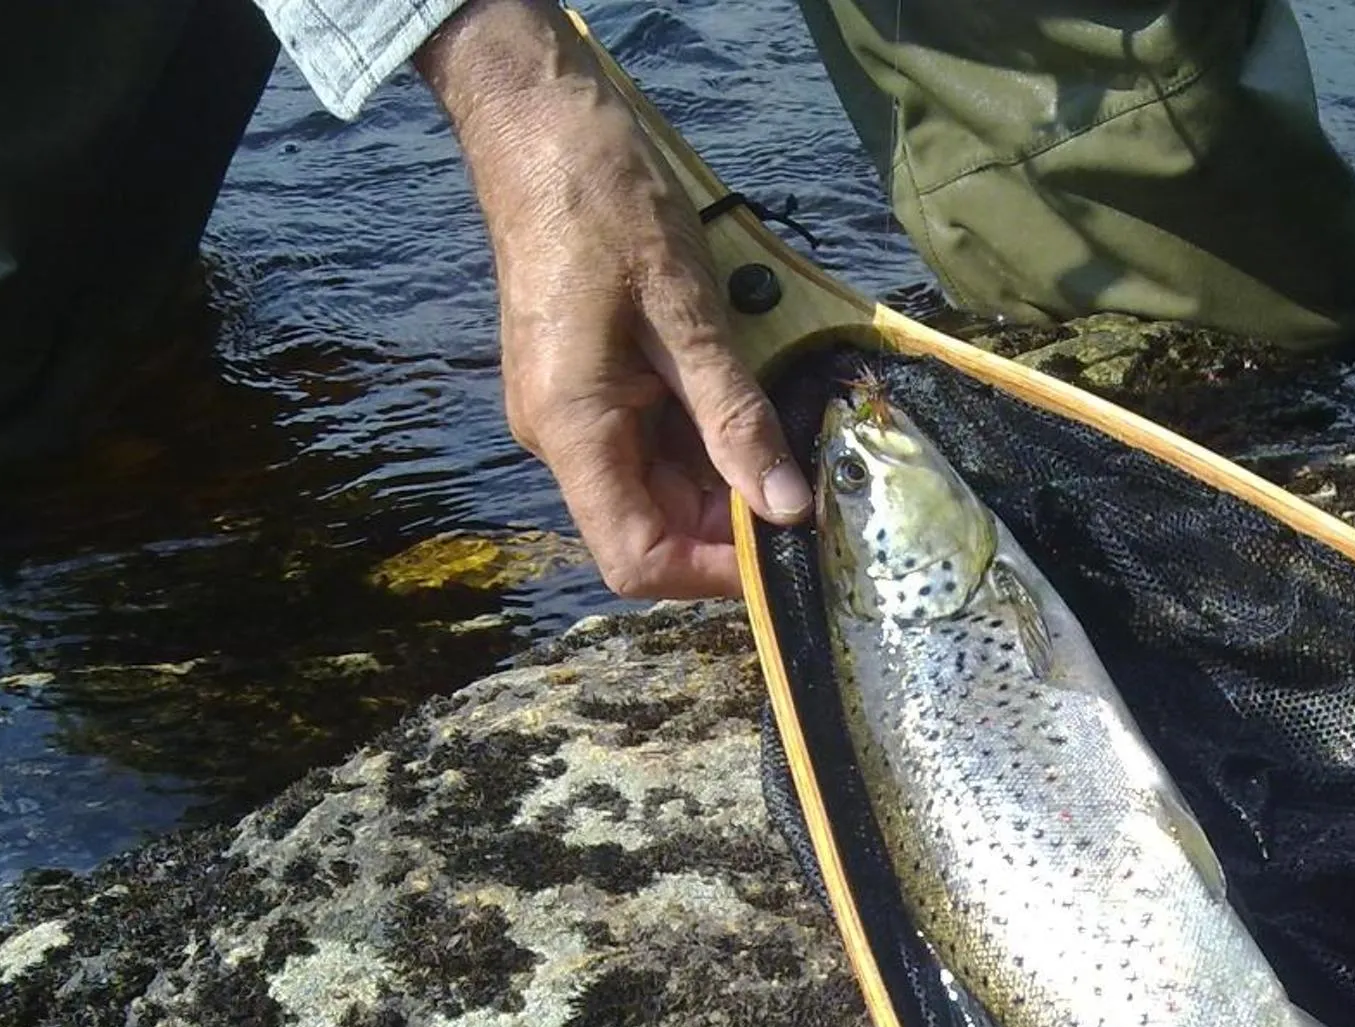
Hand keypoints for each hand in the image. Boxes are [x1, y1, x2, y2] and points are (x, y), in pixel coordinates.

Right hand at [416, 0, 811, 598]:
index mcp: (572, 429)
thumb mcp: (685, 314)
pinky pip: (654, 445)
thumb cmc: (604, 205)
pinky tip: (757, 415)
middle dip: (733, 523)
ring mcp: (573, 413)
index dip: (713, 572)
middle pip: (654, 530)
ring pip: (660, 490)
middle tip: (815, 492)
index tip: (786, 552)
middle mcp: (562, 438)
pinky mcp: (591, 387)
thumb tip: (786, 506)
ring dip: (728, 481)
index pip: (636, 559)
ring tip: (794, 446)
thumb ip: (734, 418)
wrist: (539, 127)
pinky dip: (710, 443)